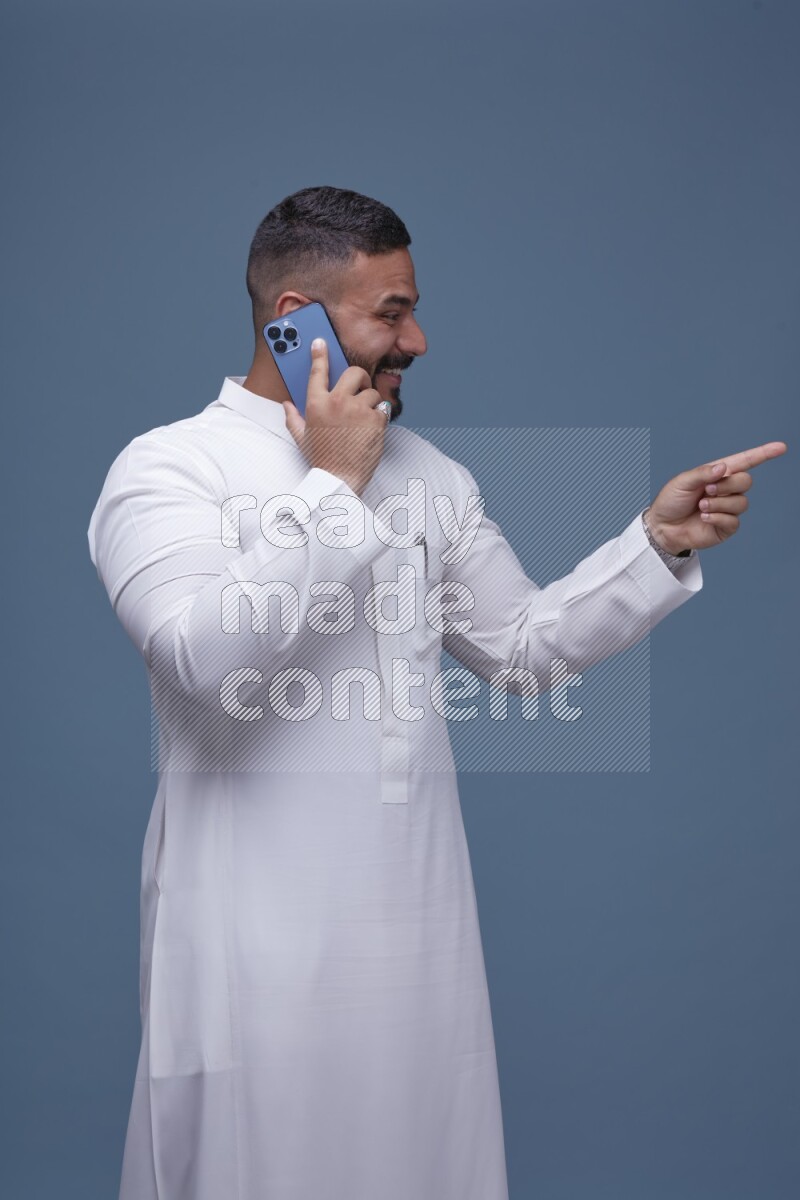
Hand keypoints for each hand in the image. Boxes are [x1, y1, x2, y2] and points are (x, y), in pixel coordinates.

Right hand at [281, 338, 388, 494]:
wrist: (340, 479)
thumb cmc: (321, 460)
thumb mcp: (302, 438)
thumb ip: (294, 418)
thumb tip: (287, 406)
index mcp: (316, 404)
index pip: (318, 372)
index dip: (319, 354)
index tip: (320, 342)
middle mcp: (336, 403)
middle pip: (354, 373)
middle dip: (360, 378)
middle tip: (360, 388)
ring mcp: (357, 410)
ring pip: (372, 392)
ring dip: (370, 403)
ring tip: (363, 419)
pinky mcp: (375, 419)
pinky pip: (383, 408)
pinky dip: (380, 416)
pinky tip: (371, 428)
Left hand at [645, 441, 786, 555]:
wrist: (662, 527)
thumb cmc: (671, 501)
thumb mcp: (682, 481)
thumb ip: (703, 473)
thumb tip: (723, 468)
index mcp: (718, 474)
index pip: (745, 462)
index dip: (763, 454)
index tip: (780, 447)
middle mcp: (726, 490)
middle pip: (746, 481)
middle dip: (727, 485)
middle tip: (707, 490)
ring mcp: (728, 508)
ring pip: (741, 502)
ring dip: (719, 503)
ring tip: (701, 506)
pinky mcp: (726, 527)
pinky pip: (733, 520)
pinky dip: (717, 517)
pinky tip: (704, 518)